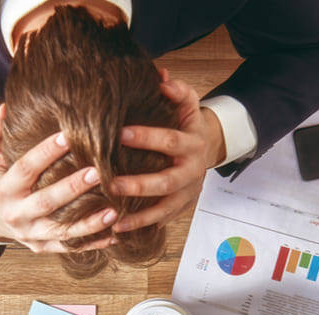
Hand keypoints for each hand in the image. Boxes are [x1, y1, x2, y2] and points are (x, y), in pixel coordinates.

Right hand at [0, 105, 118, 252]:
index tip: (68, 136)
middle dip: (72, 188)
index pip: (25, 169)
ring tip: (113, 211)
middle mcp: (16, 215)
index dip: (45, 153)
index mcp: (4, 190)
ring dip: (88, 223)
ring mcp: (30, 234)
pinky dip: (92, 243)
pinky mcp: (42, 247)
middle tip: (97, 173)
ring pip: (61, 231)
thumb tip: (3, 108)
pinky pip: (69, 247)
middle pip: (46, 202)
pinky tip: (114, 235)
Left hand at [110, 76, 225, 232]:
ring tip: (114, 221)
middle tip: (111, 184)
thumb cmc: (187, 125)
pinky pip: (161, 220)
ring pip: (164, 209)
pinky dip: (142, 227)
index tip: (119, 134)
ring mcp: (187, 194)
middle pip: (166, 182)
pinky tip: (119, 232)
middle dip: (139, 185)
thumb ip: (177, 90)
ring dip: (139, 217)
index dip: (146, 138)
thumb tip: (160, 77)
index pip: (170, 141)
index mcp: (193, 144)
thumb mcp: (188, 104)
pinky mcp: (181, 208)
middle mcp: (192, 171)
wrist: (207, 150)